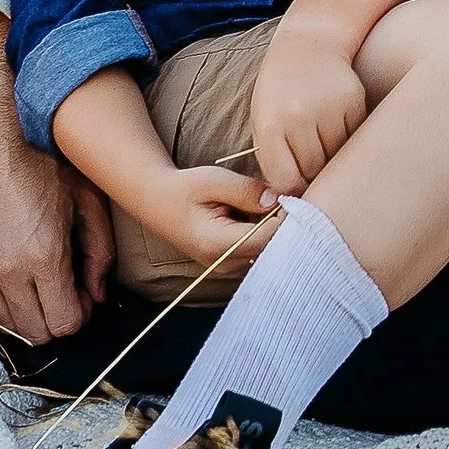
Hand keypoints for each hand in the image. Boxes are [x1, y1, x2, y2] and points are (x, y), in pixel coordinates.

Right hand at [0, 4, 114, 343]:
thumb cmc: (39, 159)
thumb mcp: (86, 199)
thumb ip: (100, 252)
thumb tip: (99, 294)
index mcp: (42, 255)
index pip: (64, 324)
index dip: (80, 315)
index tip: (84, 297)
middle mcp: (3, 271)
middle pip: (34, 332)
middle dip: (55, 319)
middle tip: (64, 293)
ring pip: (2, 326)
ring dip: (25, 315)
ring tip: (38, 285)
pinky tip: (9, 283)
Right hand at [133, 162, 282, 270]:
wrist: (159, 202)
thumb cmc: (185, 188)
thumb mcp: (214, 180)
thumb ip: (247, 190)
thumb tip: (279, 200)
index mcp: (216, 244)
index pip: (267, 238)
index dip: (285, 216)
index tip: (289, 194)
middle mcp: (224, 263)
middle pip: (273, 246)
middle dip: (281, 220)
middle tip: (274, 193)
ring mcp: (230, 268)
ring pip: (270, 248)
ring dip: (272, 225)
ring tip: (257, 202)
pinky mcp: (234, 264)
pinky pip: (261, 249)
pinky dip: (263, 230)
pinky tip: (252, 214)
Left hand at [249, 6, 368, 196]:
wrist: (309, 43)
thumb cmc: (280, 89)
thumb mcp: (264, 118)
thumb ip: (274, 156)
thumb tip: (291, 199)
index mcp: (271, 125)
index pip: (285, 180)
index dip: (292, 191)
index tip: (296, 191)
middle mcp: (299, 118)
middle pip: (313, 171)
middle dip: (312, 174)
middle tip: (311, 166)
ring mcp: (329, 109)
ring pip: (336, 157)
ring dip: (332, 158)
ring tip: (323, 143)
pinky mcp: (353, 102)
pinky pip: (354, 139)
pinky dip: (348, 140)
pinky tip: (338, 125)